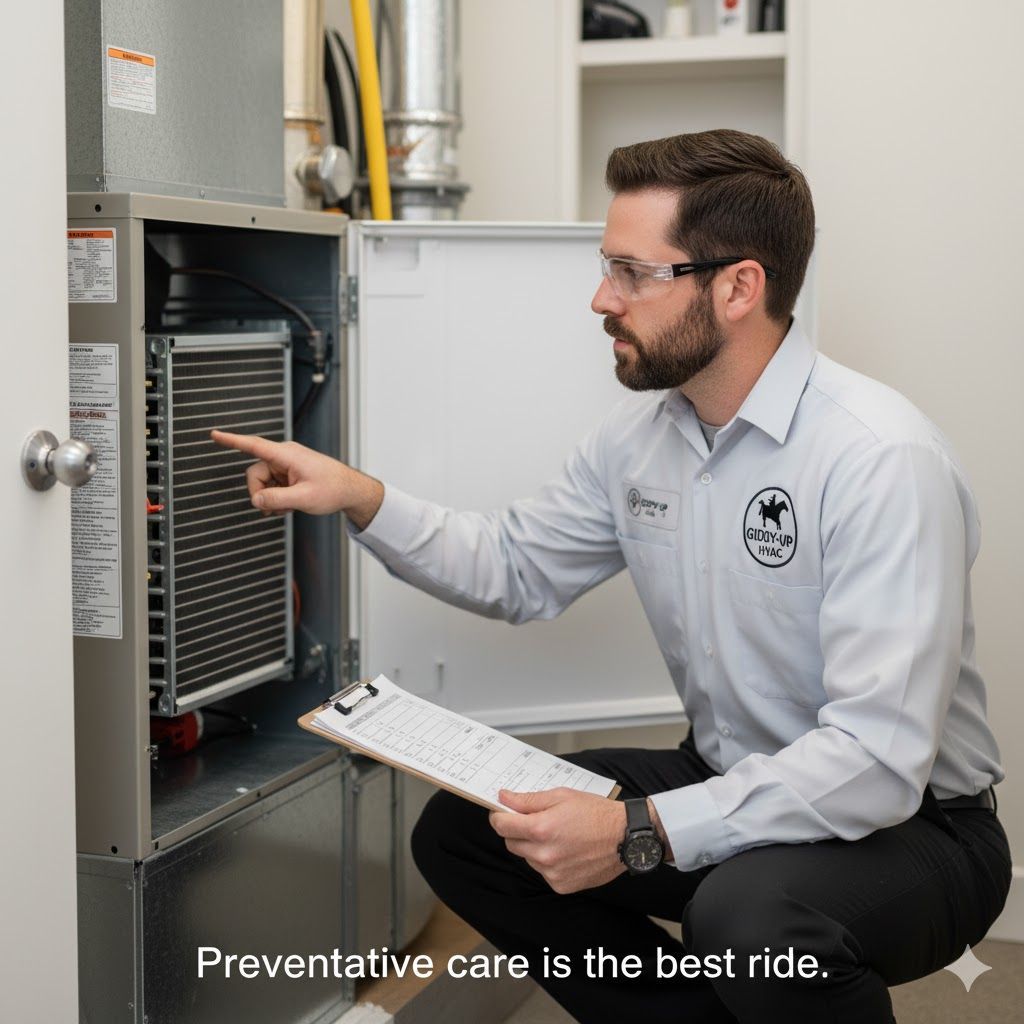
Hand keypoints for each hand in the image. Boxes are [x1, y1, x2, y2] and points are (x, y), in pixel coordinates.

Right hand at [210, 430, 383, 526]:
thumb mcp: (303, 498)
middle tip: (275, 509)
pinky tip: (291, 504)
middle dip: (261, 494)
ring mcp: (286, 465)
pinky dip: (277, 498)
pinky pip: (272, 486)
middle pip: (255, 474)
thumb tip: (256, 500)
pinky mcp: (288, 474)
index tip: (214, 434)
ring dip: (271, 498)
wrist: (350, 491)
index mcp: (287, 455)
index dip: (232, 440)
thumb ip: (277, 500)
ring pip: (263, 483)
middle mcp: (284, 457)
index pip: (254, 445)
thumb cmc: (333, 489)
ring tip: (289, 507)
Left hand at [489, 788, 627, 893]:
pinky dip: (548, 862)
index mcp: (541, 829)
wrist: (626, 838)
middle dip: (518, 831)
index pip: (502, 826)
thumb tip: (503, 798)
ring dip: (534, 847)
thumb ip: (529, 800)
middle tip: (537, 821)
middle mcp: (544, 854)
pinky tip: (566, 851)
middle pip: (511, 843)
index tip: (502, 812)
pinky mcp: (561, 885)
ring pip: (528, 858)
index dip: (499, 816)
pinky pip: (543, 872)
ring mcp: (552, 873)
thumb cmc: (596, 813)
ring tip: (558, 836)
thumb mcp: (562, 796)